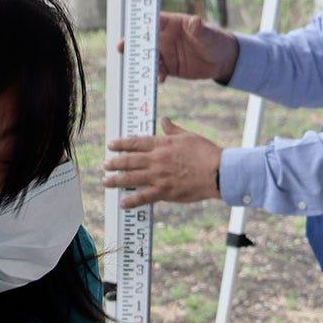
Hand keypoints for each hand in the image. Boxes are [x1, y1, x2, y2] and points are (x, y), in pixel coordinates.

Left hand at [104, 119, 223, 208]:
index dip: (121, 144)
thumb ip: (173, 130)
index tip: (111, 145)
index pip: (136, 142)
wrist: (218, 172)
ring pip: (131, 178)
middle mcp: (157, 160)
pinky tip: (123, 202)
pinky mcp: (165, 192)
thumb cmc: (206, 153)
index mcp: (163, 144)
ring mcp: (159, 176)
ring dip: (116, 180)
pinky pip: (144, 197)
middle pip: (129, 160)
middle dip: (114, 163)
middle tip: (105, 165)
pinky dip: (132, 200)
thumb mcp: (188, 136)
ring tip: (106, 181)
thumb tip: (165, 120)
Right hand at [117, 12, 237, 82]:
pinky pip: (158, 71)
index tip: (133, 29)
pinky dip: (156, 76)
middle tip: (121, 48)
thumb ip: (200, 29)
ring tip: (141, 69)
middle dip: (133, 44)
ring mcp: (166, 53)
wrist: (222, 60)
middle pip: (145, 39)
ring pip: (149, 57)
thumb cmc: (215, 41)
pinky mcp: (169, 67)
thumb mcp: (208, 35)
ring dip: (143, 63)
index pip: (155, 21)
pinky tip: (161, 80)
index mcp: (173, 24)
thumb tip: (195, 21)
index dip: (143, 24)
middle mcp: (166, 38)